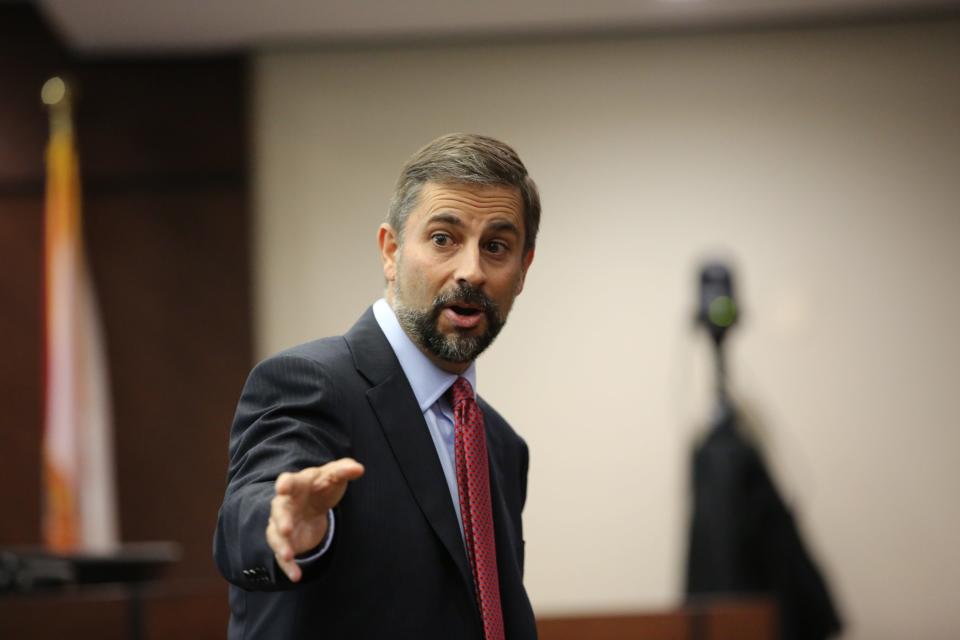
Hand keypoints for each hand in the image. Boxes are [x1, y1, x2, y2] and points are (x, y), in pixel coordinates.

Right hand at [266, 457, 364, 581]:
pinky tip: (296, 576)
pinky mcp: (287, 542)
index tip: (282, 487)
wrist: (315, 502)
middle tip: (286, 528)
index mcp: (297, 485)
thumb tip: (359, 469)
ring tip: (289, 555)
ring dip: (281, 545)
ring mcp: (282, 524)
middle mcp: (285, 504)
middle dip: (281, 519)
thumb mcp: (335, 476)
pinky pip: (283, 555)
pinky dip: (288, 566)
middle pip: (279, 510)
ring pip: (276, 535)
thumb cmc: (322, 486)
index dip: (285, 484)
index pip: (288, 481)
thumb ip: (345, 470)